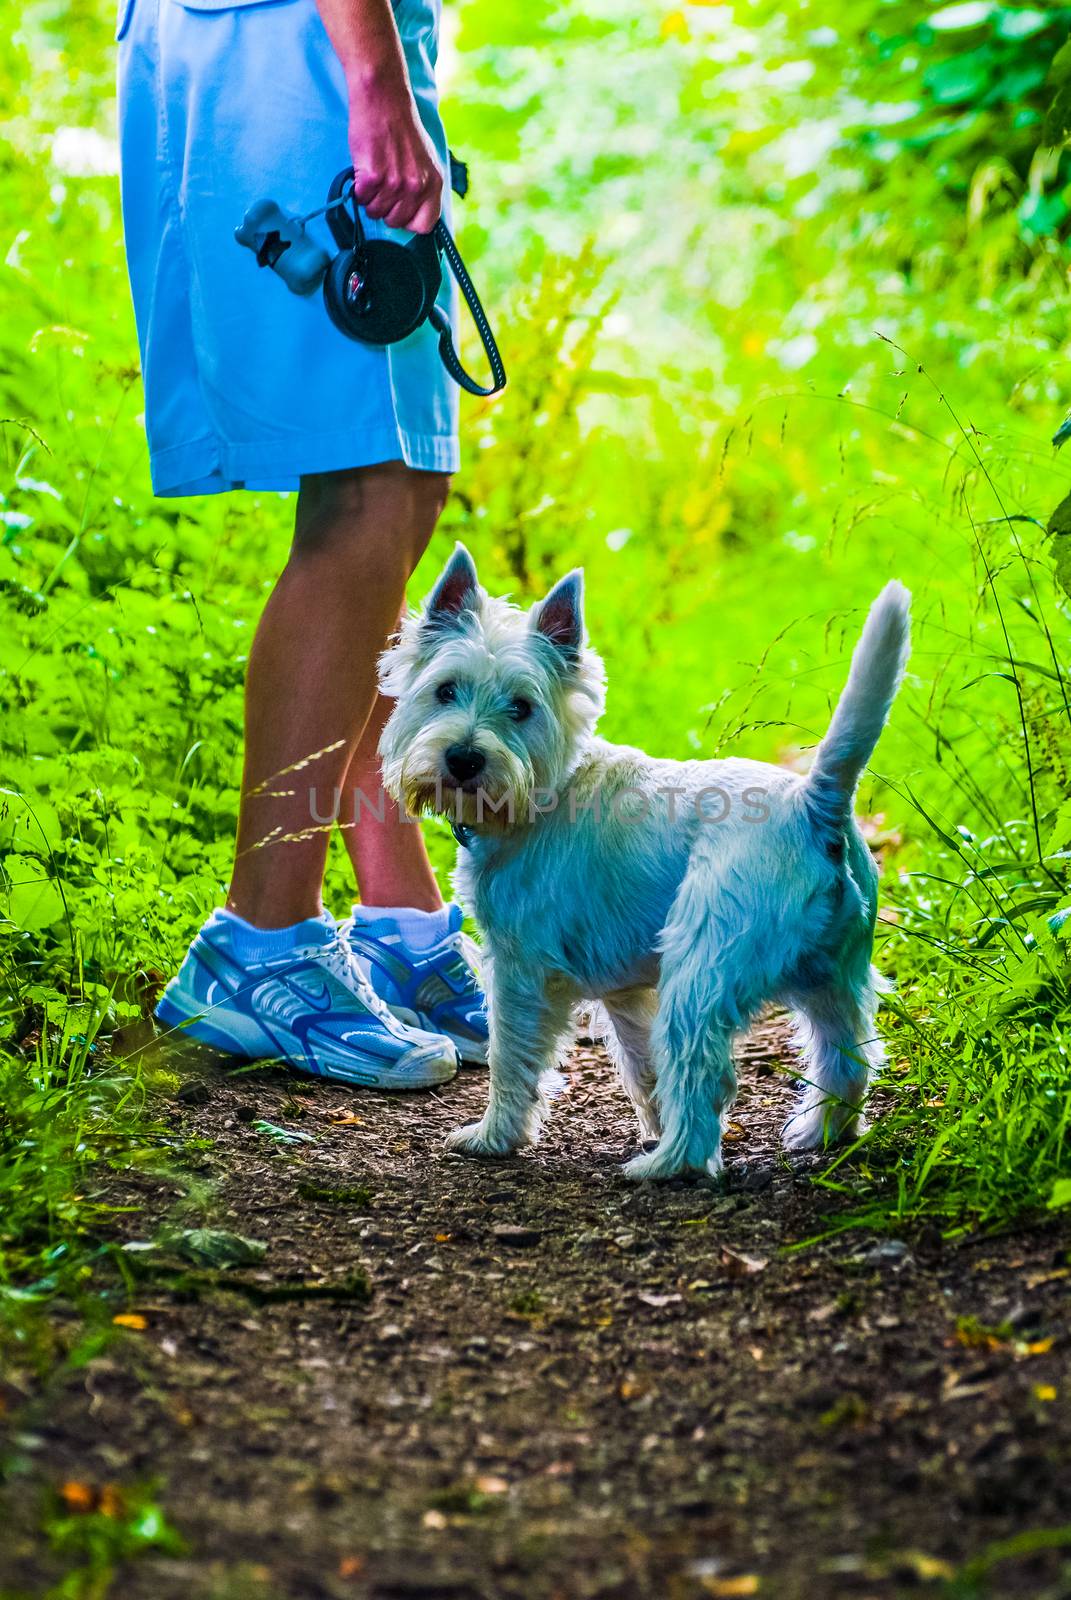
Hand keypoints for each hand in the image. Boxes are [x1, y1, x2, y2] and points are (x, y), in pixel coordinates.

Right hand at [347, 68, 442, 233]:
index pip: (424, 225)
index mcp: (433, 184)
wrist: (384, 99)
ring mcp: (394, 183)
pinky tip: (364, 168)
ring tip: (374, 173)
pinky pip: (361, 199)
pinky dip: (358, 188)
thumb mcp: (425, 161)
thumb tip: (412, 216)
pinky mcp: (372, 177)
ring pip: (375, 212)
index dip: (409, 221)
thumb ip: (423, 189)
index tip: (400, 210)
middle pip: (395, 222)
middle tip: (382, 185)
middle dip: (385, 208)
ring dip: (370, 197)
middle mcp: (416, 186)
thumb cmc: (402, 129)